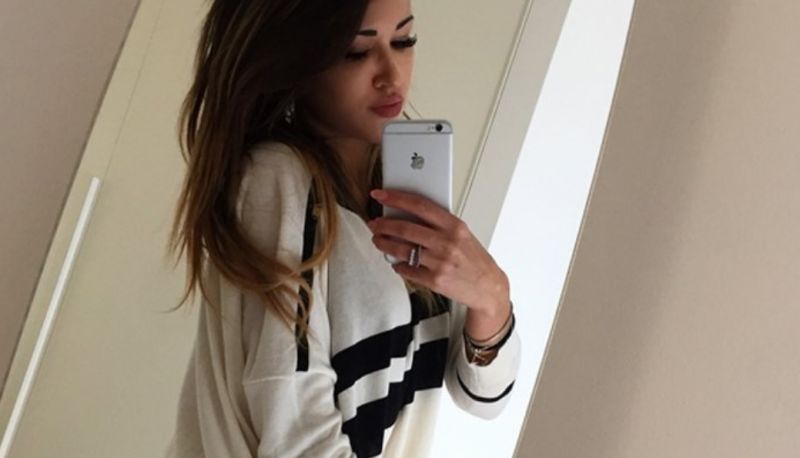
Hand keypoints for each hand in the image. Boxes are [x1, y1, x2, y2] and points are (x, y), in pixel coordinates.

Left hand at [366, 188, 509, 318]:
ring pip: (401, 250)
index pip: (419, 205)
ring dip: (384, 244)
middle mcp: (446, 242)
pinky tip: (396, 262)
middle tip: (375, 223)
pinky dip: (397, 265)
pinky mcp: (435, 280)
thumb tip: (407, 213)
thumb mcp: (462, 233)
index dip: (396, 198)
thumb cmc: (474, 258)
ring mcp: (440, 262)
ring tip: (378, 241)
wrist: (488, 286)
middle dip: (383, 225)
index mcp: (454, 225)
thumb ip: (438, 223)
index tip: (380, 195)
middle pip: (405, 228)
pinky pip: (407, 270)